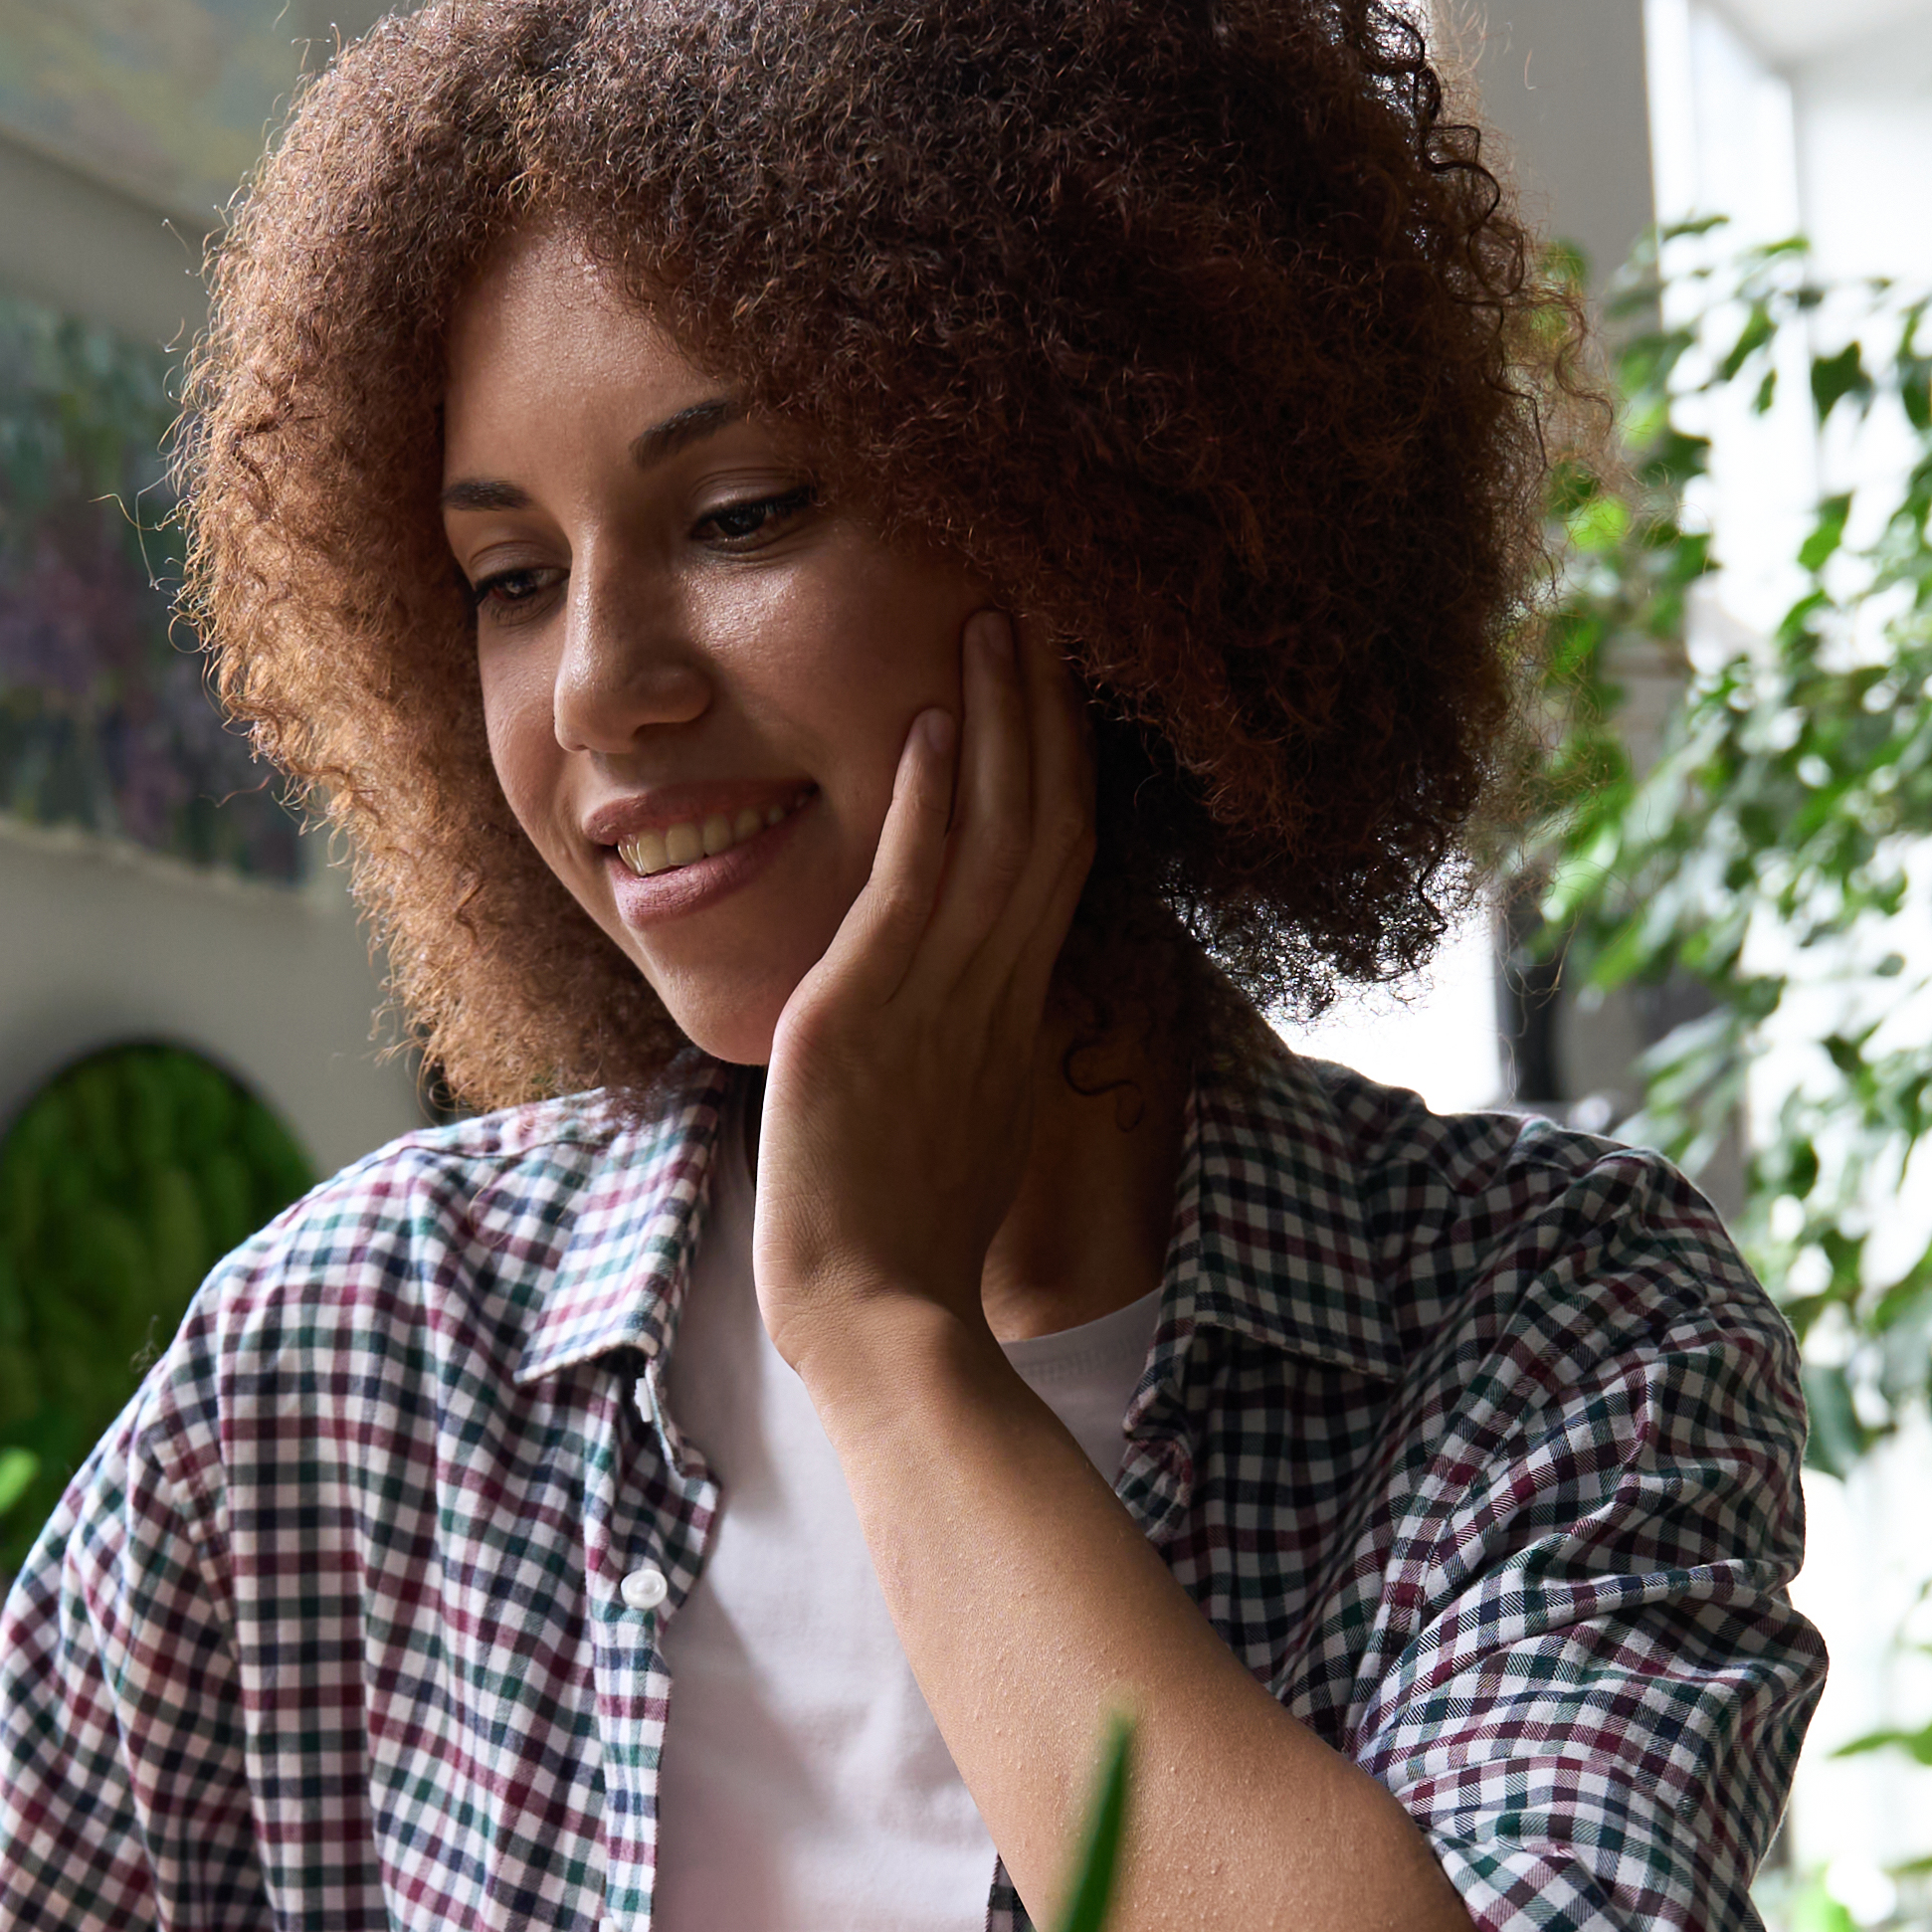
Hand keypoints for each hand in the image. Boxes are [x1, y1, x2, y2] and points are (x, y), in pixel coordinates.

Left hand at [755, 608, 1095, 1371]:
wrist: (871, 1322)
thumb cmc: (902, 1248)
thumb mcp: (954, 1125)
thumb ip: (968, 1050)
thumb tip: (977, 1007)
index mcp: (1013, 1016)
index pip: (1056, 863)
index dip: (1066, 767)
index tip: (1068, 685)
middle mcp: (993, 995)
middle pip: (1045, 823)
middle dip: (1047, 715)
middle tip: (1046, 608)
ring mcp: (935, 1003)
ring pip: (992, 835)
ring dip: (994, 724)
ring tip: (992, 623)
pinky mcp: (864, 1015)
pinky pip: (911, 890)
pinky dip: (928, 805)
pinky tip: (931, 727)